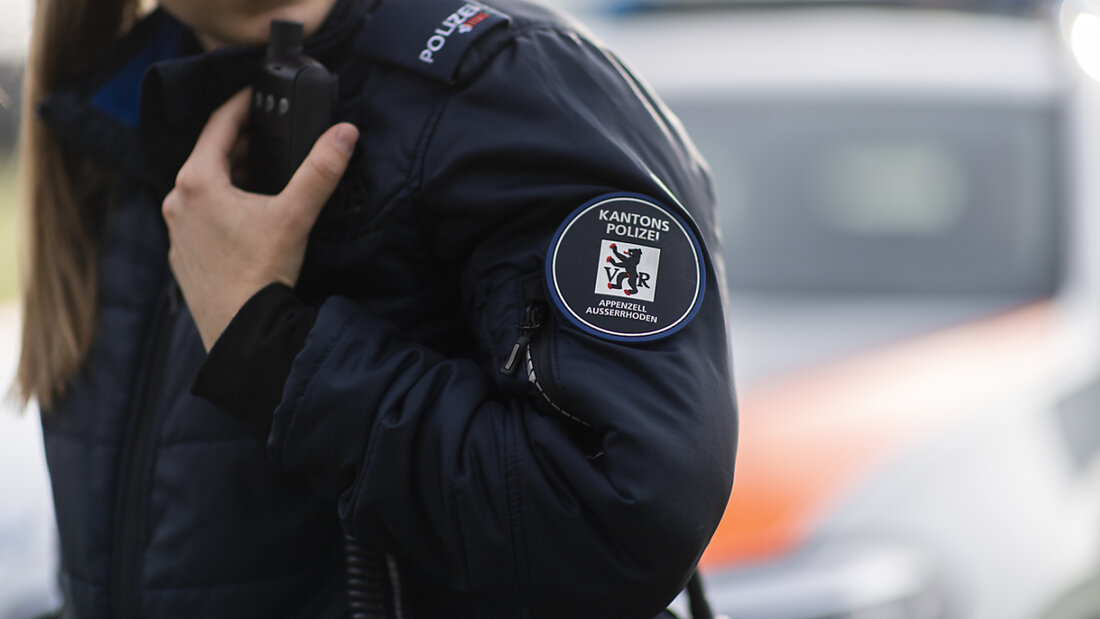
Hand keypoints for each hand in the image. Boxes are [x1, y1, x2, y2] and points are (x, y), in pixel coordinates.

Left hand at [162, 88, 358, 350]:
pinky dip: (222, 209)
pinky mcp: (183, 256)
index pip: (218, 125)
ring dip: (232, 178)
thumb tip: (344, 133)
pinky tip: (248, 221)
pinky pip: (200, 219)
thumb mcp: (296, 215)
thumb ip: (321, 170)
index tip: (257, 94)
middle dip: (243, 145)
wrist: (241, 333)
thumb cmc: (261, 274)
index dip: (241, 105)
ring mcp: (176, 231)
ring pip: (204, 189)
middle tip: (272, 137)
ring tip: (264, 177)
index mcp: (197, 182)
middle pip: (211, 157)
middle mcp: (177, 202)